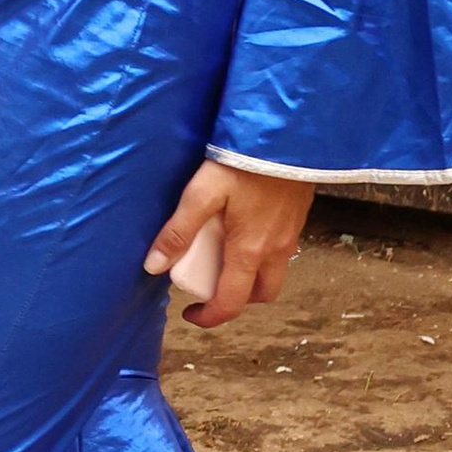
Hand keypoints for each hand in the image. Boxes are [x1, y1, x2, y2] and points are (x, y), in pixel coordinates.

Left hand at [144, 159, 312, 329]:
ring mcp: (291, 235)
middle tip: (211, 283)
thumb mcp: (202, 193)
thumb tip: (153, 266)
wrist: (286, 134)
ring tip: (225, 255)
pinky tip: (245, 228)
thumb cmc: (244, 162)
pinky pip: (282, 251)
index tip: (190, 314)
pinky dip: (263, 255)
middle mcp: (276, 250)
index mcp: (249, 250)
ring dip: (251, 277)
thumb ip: (179, 230)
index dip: (209, 317)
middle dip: (236, 299)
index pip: (231, 303)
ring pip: (274, 274)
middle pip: (260, 294)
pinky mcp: (298, 218)